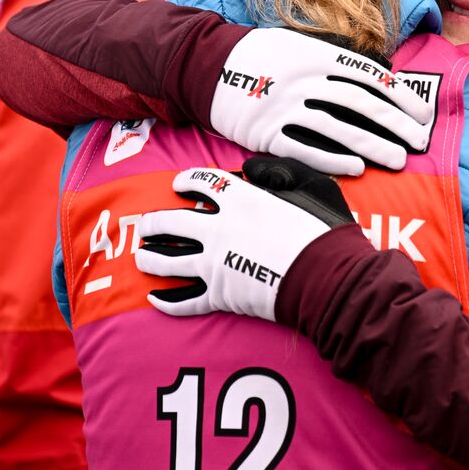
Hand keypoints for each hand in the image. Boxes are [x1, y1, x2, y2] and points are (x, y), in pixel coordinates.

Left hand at [135, 159, 351, 319]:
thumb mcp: (310, 186)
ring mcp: (215, 265)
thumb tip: (251, 168)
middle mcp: (219, 230)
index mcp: (241, 201)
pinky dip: (167, 301)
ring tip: (142, 256)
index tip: (178, 184)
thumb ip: (279, 172)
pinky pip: (185, 301)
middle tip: (147, 224)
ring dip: (151, 258)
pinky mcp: (220, 296)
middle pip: (173, 223)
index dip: (187, 180)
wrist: (327, 277)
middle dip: (155, 223)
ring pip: (169, 262)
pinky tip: (154, 299)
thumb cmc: (322, 230)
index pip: (203, 183)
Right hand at [210, 28, 433, 175]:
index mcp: (318, 54)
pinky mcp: (266, 132)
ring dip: (372, 146)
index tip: (423, 113)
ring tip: (398, 159)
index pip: (370, 76)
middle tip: (421, 140)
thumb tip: (379, 73)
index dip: (401, 95)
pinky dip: (332, 160)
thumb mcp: (301, 43)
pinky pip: (304, 148)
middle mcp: (305, 79)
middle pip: (360, 103)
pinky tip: (356, 169)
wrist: (208, 65)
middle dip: (396, 123)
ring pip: (337, 128)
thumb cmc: (264, 55)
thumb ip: (337, 58)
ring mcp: (285, 106)